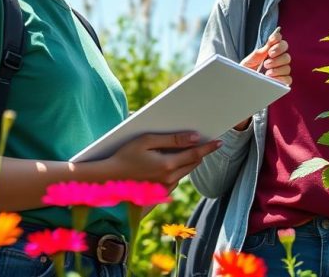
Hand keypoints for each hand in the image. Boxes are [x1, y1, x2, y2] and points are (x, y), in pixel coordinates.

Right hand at [106, 132, 221, 190]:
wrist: (109, 177)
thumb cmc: (125, 155)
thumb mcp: (147, 141)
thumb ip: (172, 139)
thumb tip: (194, 137)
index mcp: (167, 165)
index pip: (195, 154)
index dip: (208, 147)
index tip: (219, 141)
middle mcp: (169, 178)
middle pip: (193, 163)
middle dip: (200, 152)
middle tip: (206, 140)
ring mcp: (165, 187)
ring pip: (186, 171)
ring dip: (190, 160)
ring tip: (191, 147)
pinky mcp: (161, 192)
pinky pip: (177, 178)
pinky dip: (179, 168)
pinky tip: (174, 159)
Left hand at [236, 27, 291, 129]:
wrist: (241, 88)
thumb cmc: (244, 72)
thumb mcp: (249, 61)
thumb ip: (260, 52)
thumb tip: (269, 42)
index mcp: (269, 51)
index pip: (278, 40)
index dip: (277, 39)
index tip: (271, 40)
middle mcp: (277, 60)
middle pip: (286, 52)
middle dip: (278, 54)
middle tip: (267, 60)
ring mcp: (280, 71)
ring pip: (287, 66)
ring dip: (277, 68)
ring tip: (267, 72)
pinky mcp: (282, 83)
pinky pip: (288, 79)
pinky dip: (280, 78)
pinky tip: (271, 78)